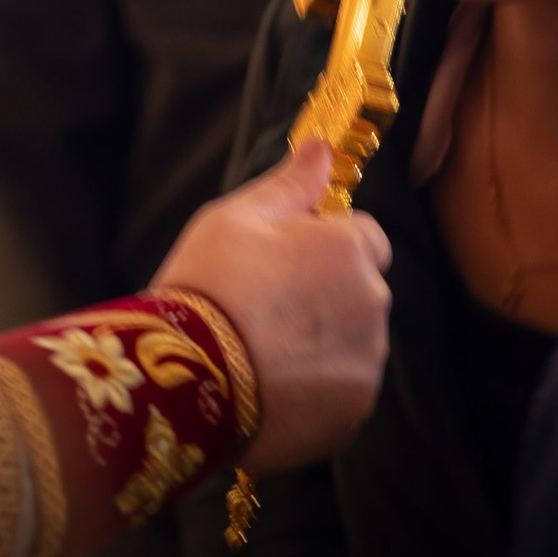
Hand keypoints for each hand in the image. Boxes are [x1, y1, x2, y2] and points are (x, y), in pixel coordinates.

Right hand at [150, 139, 391, 475]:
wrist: (184, 380)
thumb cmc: (208, 285)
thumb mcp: (235, 218)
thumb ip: (291, 184)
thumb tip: (324, 149)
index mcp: (348, 248)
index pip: (364, 235)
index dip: (323, 243)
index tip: (282, 260)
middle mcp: (373, 302)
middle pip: (361, 288)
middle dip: (327, 292)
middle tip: (265, 305)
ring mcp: (368, 360)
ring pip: (355, 338)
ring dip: (325, 339)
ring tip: (264, 348)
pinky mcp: (355, 407)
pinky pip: (344, 385)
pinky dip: (318, 383)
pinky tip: (272, 382)